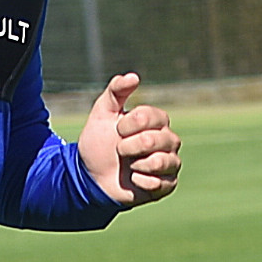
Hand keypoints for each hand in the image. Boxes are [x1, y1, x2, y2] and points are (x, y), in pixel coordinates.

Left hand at [77, 72, 180, 206]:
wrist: (91, 176)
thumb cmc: (99, 142)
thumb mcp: (102, 113)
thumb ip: (116, 91)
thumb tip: (134, 76)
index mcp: (157, 121)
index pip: (150, 116)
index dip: (128, 124)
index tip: (117, 130)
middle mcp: (168, 140)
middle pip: (156, 139)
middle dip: (129, 146)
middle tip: (120, 150)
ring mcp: (170, 163)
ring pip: (162, 161)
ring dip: (137, 164)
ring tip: (129, 166)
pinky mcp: (167, 185)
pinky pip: (159, 183)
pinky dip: (140, 182)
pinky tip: (133, 180)